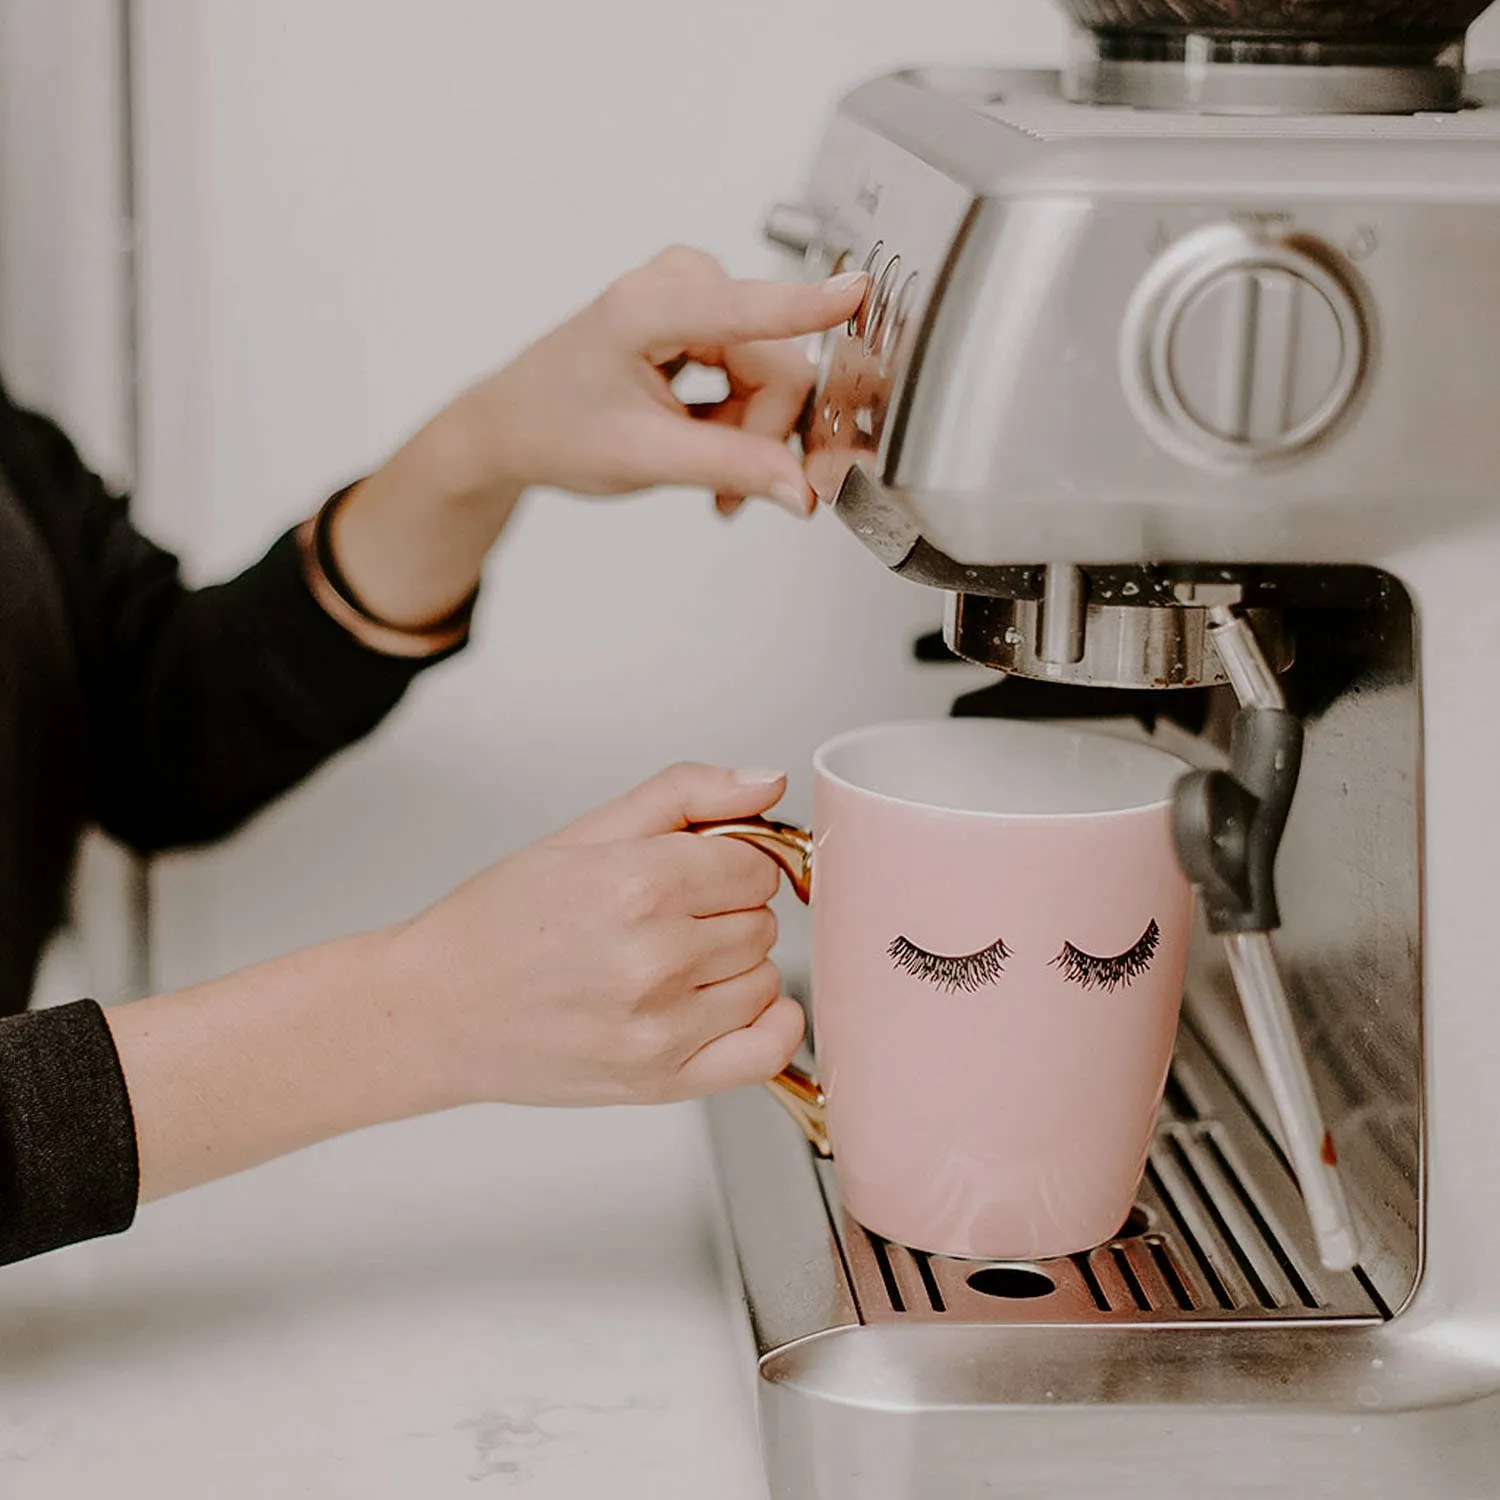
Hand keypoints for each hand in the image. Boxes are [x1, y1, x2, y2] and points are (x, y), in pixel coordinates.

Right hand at [382, 763, 805, 1108]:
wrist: (434, 1011)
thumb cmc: (498, 924)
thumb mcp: (583, 833)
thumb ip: (685, 795)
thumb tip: (768, 782)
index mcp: (635, 884)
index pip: (755, 866)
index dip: (729, 863)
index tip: (694, 872)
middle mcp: (653, 958)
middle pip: (761, 920)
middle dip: (725, 911)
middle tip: (665, 918)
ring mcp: (660, 1028)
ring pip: (766, 977)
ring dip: (734, 967)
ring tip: (669, 964)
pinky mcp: (661, 1082)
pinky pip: (767, 1050)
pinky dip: (766, 1026)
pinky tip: (724, 1006)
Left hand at [438, 245, 865, 516]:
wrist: (512, 427)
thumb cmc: (555, 428)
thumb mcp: (645, 458)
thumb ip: (731, 468)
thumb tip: (800, 488)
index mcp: (647, 308)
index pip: (748, 310)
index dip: (809, 306)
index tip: (858, 292)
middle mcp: (674, 286)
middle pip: (773, 363)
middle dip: (763, 433)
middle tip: (731, 491)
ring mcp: (688, 297)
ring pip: (769, 373)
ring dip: (751, 434)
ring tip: (710, 477)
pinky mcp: (698, 317)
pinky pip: (754, 370)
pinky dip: (739, 420)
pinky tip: (707, 445)